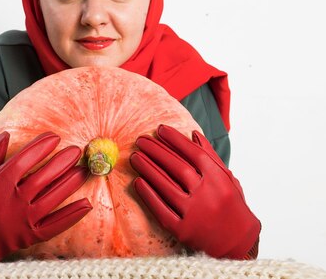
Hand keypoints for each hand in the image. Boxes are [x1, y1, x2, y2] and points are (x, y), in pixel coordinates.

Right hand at [0, 131, 91, 266]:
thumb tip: (5, 137)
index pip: (23, 161)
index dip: (40, 147)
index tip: (53, 137)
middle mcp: (11, 203)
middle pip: (43, 178)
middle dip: (61, 162)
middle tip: (75, 151)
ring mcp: (22, 221)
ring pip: (53, 198)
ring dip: (70, 183)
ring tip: (83, 170)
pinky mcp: (28, 237)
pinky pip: (55, 226)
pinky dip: (72, 215)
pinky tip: (86, 204)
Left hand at [130, 125, 260, 258]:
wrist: (238, 244)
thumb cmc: (231, 206)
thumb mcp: (227, 179)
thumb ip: (210, 157)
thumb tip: (193, 134)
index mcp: (219, 181)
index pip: (194, 154)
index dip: (176, 140)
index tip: (160, 129)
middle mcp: (207, 196)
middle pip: (177, 167)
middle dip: (156, 151)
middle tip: (141, 140)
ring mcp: (194, 214)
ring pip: (165, 186)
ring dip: (147, 169)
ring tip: (135, 156)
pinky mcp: (182, 231)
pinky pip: (160, 210)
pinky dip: (148, 195)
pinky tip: (137, 182)